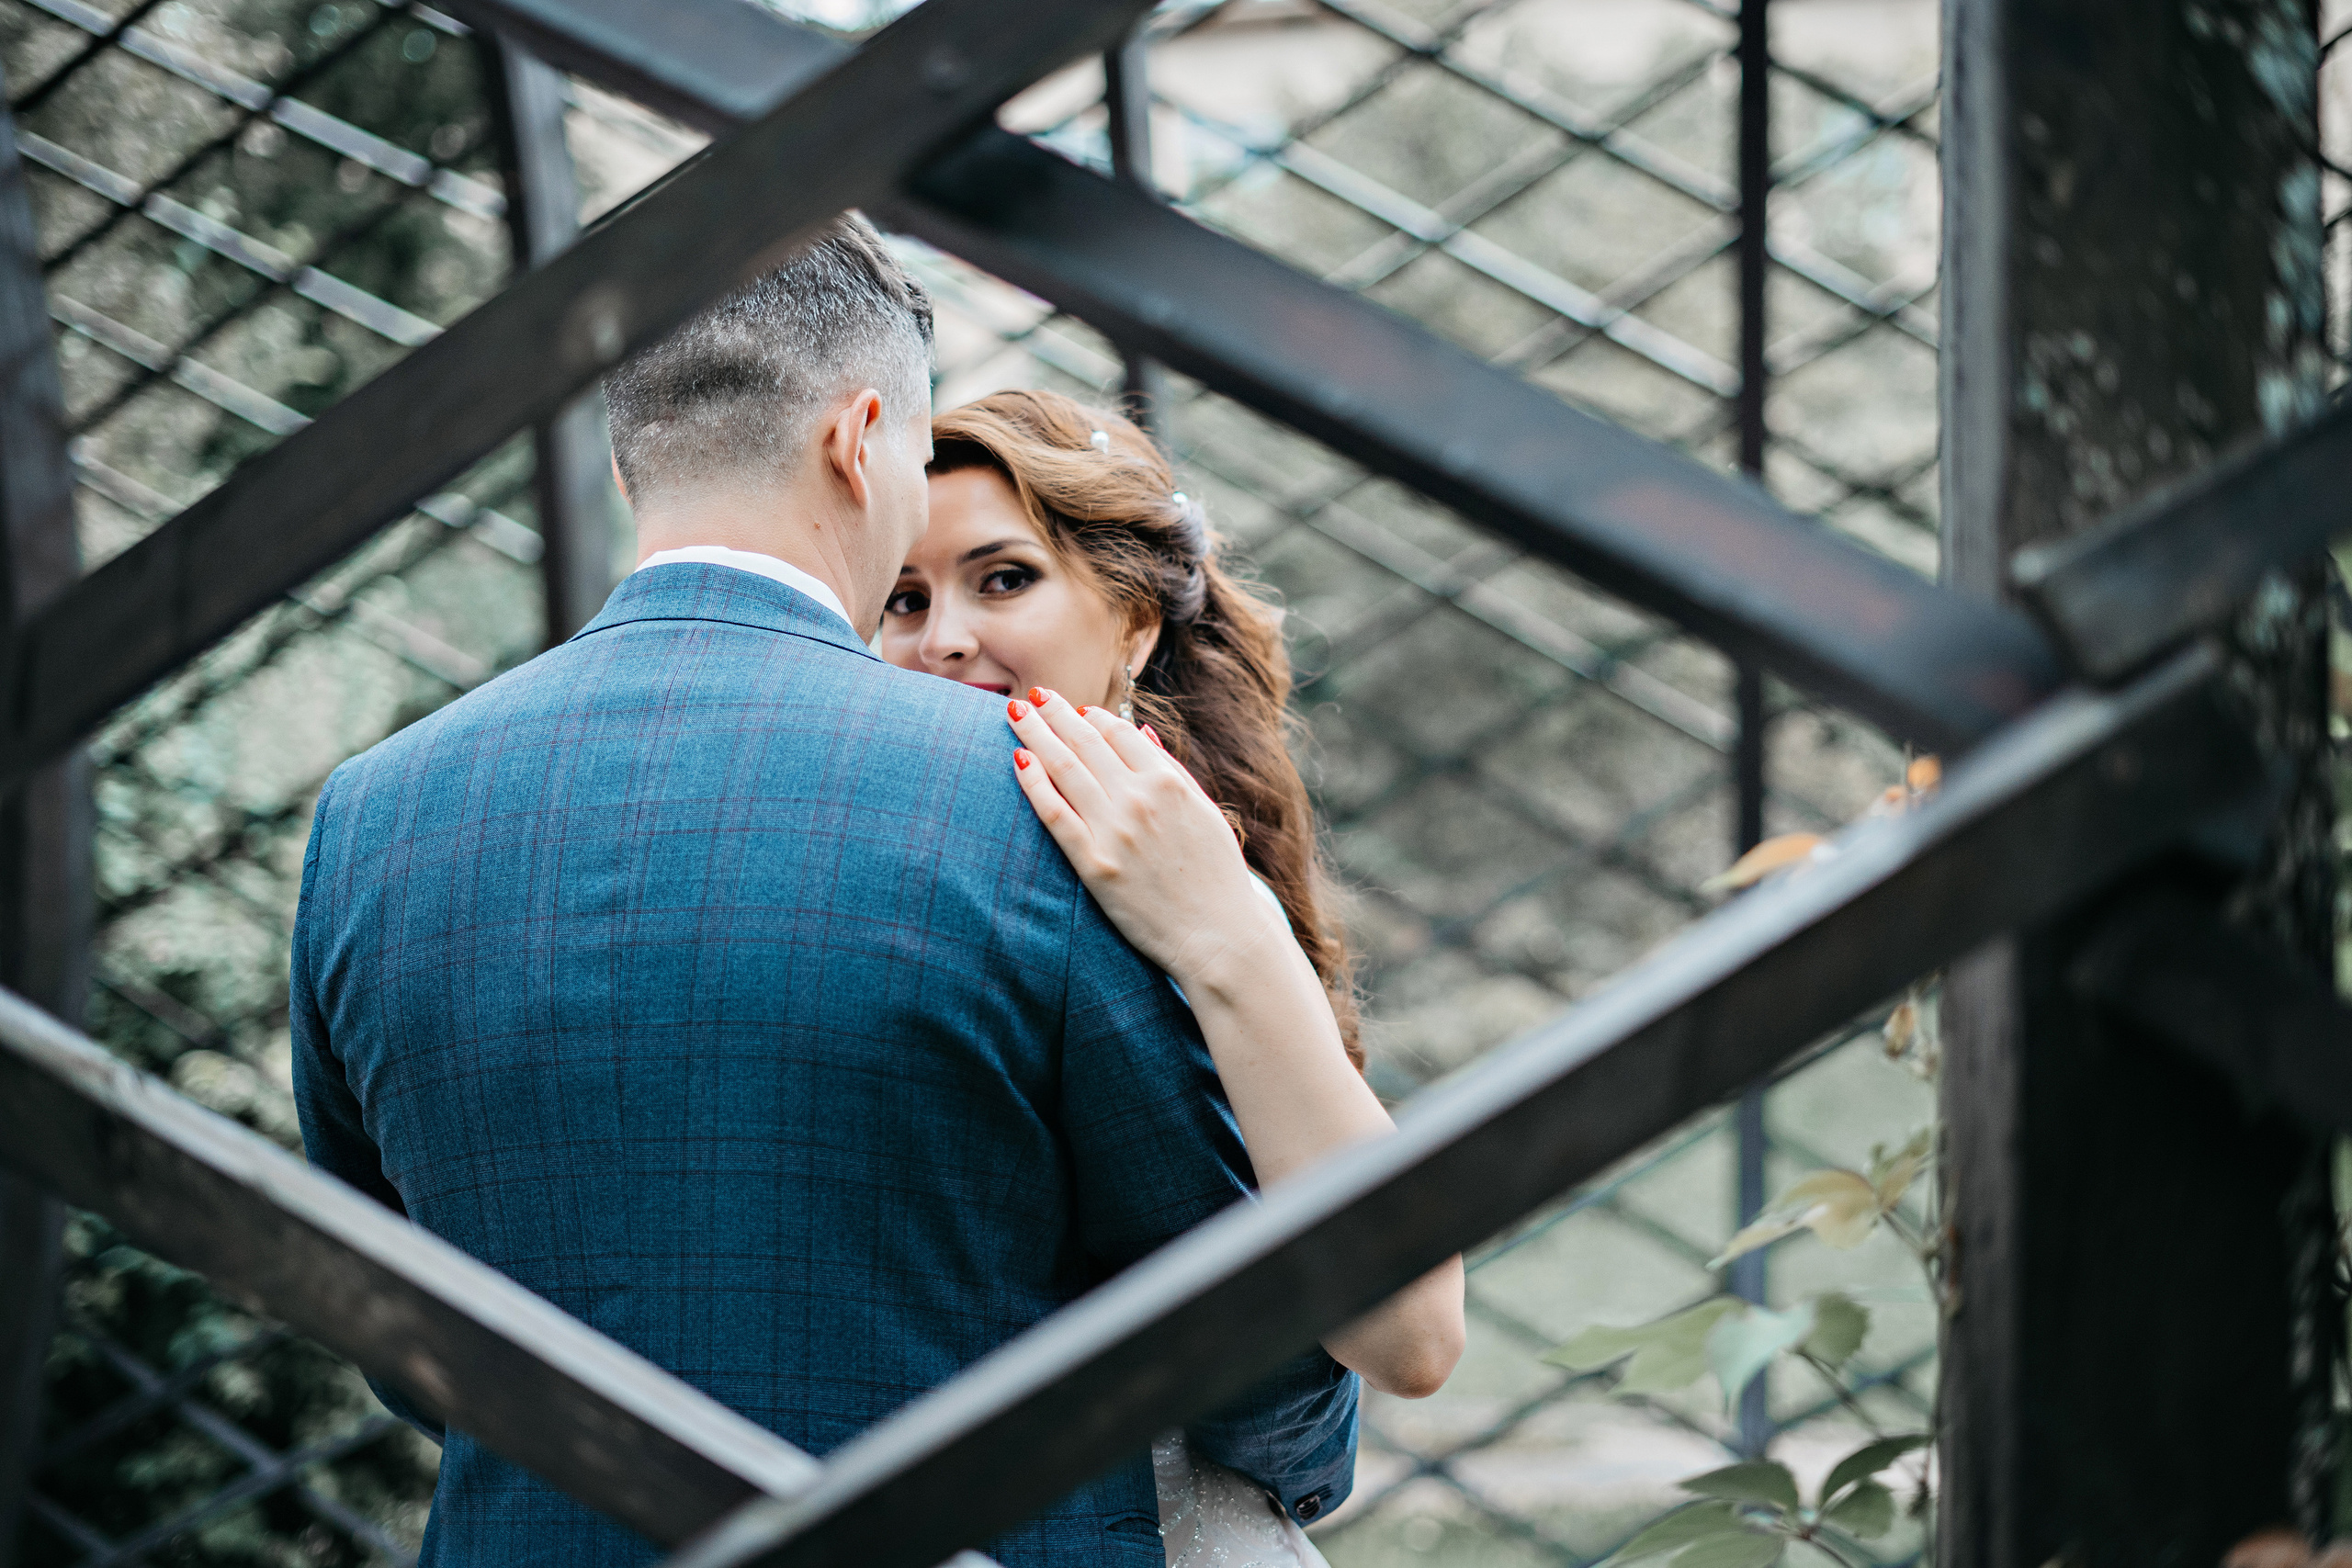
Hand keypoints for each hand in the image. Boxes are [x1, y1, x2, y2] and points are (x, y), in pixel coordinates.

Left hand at [1006, 687, 1284, 989]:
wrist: (1220, 936)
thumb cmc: (1217, 877)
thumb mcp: (1206, 813)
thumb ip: (1172, 771)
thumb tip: (1142, 732)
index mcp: (1169, 782)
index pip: (1120, 732)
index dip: (1093, 716)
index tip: (1075, 709)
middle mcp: (1139, 799)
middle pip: (1086, 741)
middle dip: (1056, 712)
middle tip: (1033, 694)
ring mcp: (1114, 831)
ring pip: (1065, 768)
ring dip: (1037, 734)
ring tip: (1016, 713)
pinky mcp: (1094, 865)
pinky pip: (1055, 814)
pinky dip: (1034, 783)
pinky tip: (1018, 761)